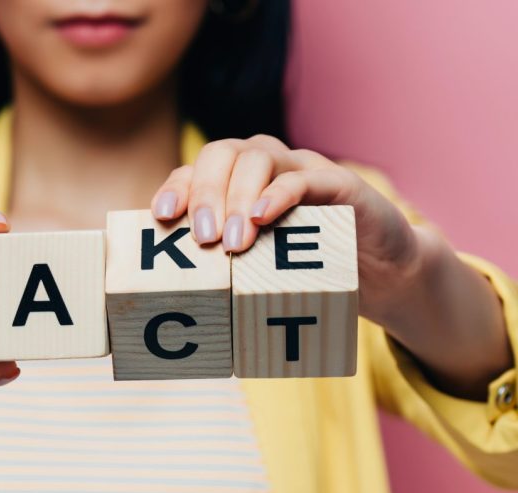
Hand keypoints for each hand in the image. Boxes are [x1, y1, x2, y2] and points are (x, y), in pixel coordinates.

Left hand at [150, 135, 426, 323]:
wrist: (376, 273)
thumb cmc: (304, 268)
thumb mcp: (256, 264)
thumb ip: (223, 262)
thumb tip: (173, 292)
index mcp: (236, 181)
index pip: (196, 170)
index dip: (176, 188)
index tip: (163, 216)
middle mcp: (264, 166)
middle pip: (222, 154)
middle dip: (205, 193)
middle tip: (204, 238)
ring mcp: (300, 169)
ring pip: (257, 158)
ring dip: (238, 198)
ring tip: (233, 243)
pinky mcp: (337, 183)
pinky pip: (303, 177)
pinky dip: (278, 193)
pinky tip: (262, 216)